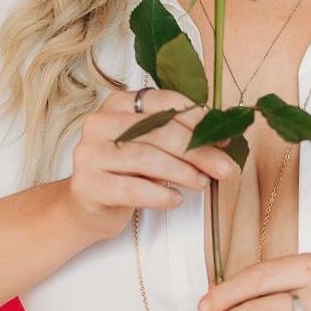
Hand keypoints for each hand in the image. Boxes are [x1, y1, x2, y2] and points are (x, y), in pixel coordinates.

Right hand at [65, 86, 235, 242]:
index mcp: (118, 104)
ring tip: (202, 184)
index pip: (162, 103)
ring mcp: (89, 153)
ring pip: (145, 157)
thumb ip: (178, 136)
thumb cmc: (126, 173)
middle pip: (157, 131)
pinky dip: (159, 194)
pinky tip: (176, 199)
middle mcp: (100, 122)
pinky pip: (131, 188)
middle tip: (223, 167)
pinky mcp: (87, 184)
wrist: (88, 207)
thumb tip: (222, 137)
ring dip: (181, 172)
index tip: (224, 138)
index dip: (197, 119)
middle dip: (196, 150)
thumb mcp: (151, 148)